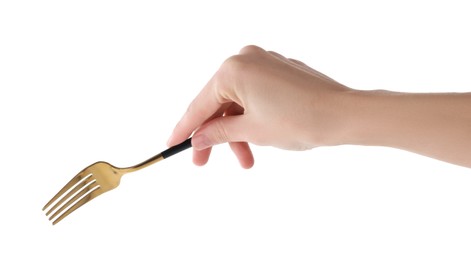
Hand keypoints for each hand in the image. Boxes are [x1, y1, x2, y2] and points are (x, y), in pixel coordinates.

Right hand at [167, 45, 352, 167]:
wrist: (344, 115)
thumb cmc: (300, 120)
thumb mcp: (251, 130)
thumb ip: (218, 132)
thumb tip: (197, 137)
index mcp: (233, 69)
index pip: (200, 105)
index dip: (184, 128)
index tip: (171, 144)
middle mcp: (246, 59)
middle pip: (218, 103)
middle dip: (213, 135)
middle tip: (203, 161)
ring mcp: (264, 63)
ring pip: (237, 103)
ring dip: (237, 132)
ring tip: (246, 160)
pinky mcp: (278, 72)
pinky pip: (254, 97)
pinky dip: (250, 119)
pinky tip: (256, 140)